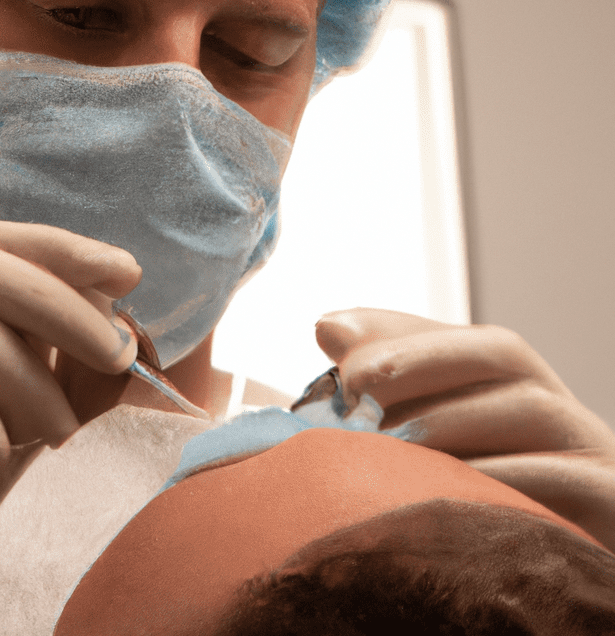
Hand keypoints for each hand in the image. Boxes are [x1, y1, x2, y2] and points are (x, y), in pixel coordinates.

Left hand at [315, 308, 614, 551]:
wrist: (540, 590)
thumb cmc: (470, 513)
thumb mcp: (423, 443)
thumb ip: (384, 384)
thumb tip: (328, 326)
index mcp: (518, 390)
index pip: (469, 338)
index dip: (405, 336)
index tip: (343, 359)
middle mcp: (561, 412)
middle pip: (504, 354)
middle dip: (420, 361)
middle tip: (356, 386)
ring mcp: (594, 456)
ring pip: (534, 408)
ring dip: (450, 418)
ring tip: (387, 441)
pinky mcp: (611, 504)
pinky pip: (570, 481)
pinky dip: (502, 479)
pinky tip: (444, 492)